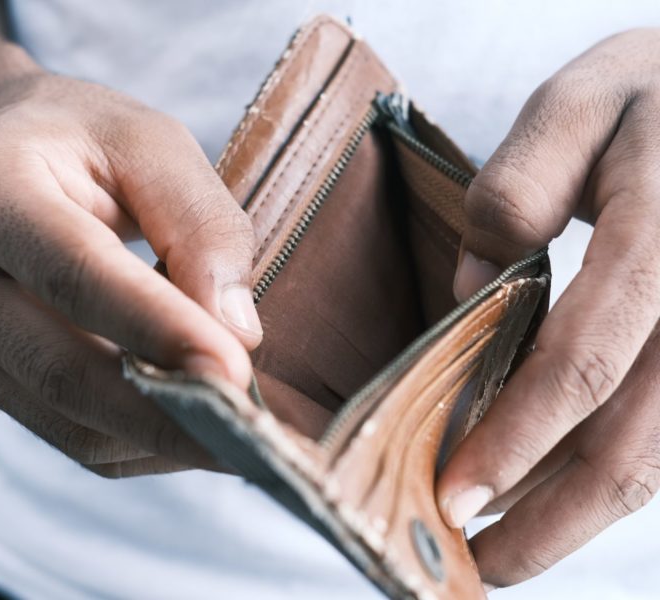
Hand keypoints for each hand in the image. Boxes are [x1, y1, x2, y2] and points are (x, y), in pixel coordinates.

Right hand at [0, 72, 263, 476]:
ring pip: (66, 422)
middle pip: (61, 370)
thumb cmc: (84, 143)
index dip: (157, 329)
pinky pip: (68, 436)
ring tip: (236, 435)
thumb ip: (200, 225)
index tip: (235, 373)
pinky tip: (189, 425)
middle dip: (165, 414)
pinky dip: (138, 444)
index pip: (76, 274)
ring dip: (159, 438)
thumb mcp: (153, 144)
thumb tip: (237, 332)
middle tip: (251, 435)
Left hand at [438, 29, 659, 587]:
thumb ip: (516, 189)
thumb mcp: (577, 105)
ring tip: (510, 547)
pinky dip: (611, 474)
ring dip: (579, 514)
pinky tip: (558, 489)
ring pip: (659, 454)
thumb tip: (471, 289)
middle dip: (550, 515)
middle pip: (634, 441)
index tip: (456, 495)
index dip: (519, 439)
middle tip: (478, 559)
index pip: (586, 362)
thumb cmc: (653, 92)